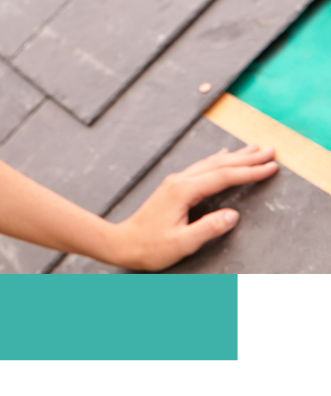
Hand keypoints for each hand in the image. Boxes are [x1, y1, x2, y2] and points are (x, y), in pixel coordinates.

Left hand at [110, 144, 276, 270]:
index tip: (271, 167)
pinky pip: (201, 169)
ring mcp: (175, 182)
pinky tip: (222, 156)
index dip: (249, 172)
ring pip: (210, 164)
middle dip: (246, 158)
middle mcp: (179, 181)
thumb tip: (234, 215)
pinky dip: (217, 161)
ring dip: (234, 157)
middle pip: (218, 164)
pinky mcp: (174, 187)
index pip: (223, 177)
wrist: (124, 242)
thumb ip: (209, 228)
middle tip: (270, 151)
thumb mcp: (183, 242)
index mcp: (183, 191)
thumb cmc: (152, 246)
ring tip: (253, 150)